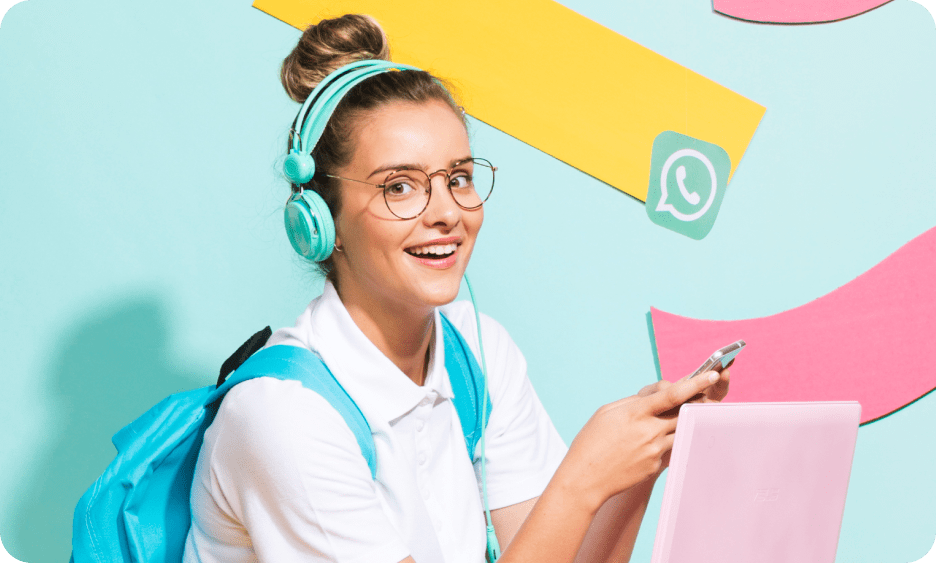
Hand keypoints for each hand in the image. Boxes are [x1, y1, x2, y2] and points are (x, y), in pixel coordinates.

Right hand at [560, 372, 721, 511]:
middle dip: (697, 403)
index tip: (713, 374)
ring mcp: (655, 450)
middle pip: (684, 412)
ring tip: (669, 420)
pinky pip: (668, 448)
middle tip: (706, 396)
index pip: (673, 395)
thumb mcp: (607, 412)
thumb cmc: (591, 441)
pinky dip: (663, 441)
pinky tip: (644, 445)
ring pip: (680, 430)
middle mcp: (650, 431)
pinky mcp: (656, 465)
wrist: (585, 479)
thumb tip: (654, 396)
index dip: (696, 384)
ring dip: (680, 423)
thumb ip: (634, 401)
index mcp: (636, 413)